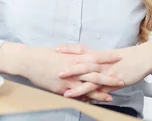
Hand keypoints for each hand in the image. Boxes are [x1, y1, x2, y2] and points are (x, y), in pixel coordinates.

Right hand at [0, 42, 123, 100]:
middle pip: (95, 72)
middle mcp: (73, 68)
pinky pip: (77, 95)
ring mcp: (68, 79)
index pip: (94, 56)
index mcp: (73, 56)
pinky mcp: (62, 88)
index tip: (118, 56)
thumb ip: (75, 50)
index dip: (107, 57)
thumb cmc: (44, 54)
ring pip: (88, 85)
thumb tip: (85, 50)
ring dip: (101, 90)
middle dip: (109, 76)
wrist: (29, 61)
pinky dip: (86, 99)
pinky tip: (93, 102)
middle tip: (122, 78)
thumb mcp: (61, 49)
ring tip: (113, 94)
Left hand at [56, 42, 151, 99]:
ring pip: (90, 80)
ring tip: (66, 92)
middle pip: (83, 65)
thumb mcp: (107, 55)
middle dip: (69, 69)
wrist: (141, 58)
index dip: (68, 49)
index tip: (56, 49)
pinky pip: (101, 91)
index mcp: (98, 55)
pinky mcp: (113, 83)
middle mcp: (101, 63)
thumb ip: (94, 58)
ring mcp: (106, 73)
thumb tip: (82, 59)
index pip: (80, 50)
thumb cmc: (124, 57)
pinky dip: (92, 97)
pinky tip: (85, 101)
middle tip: (56, 72)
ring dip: (78, 87)